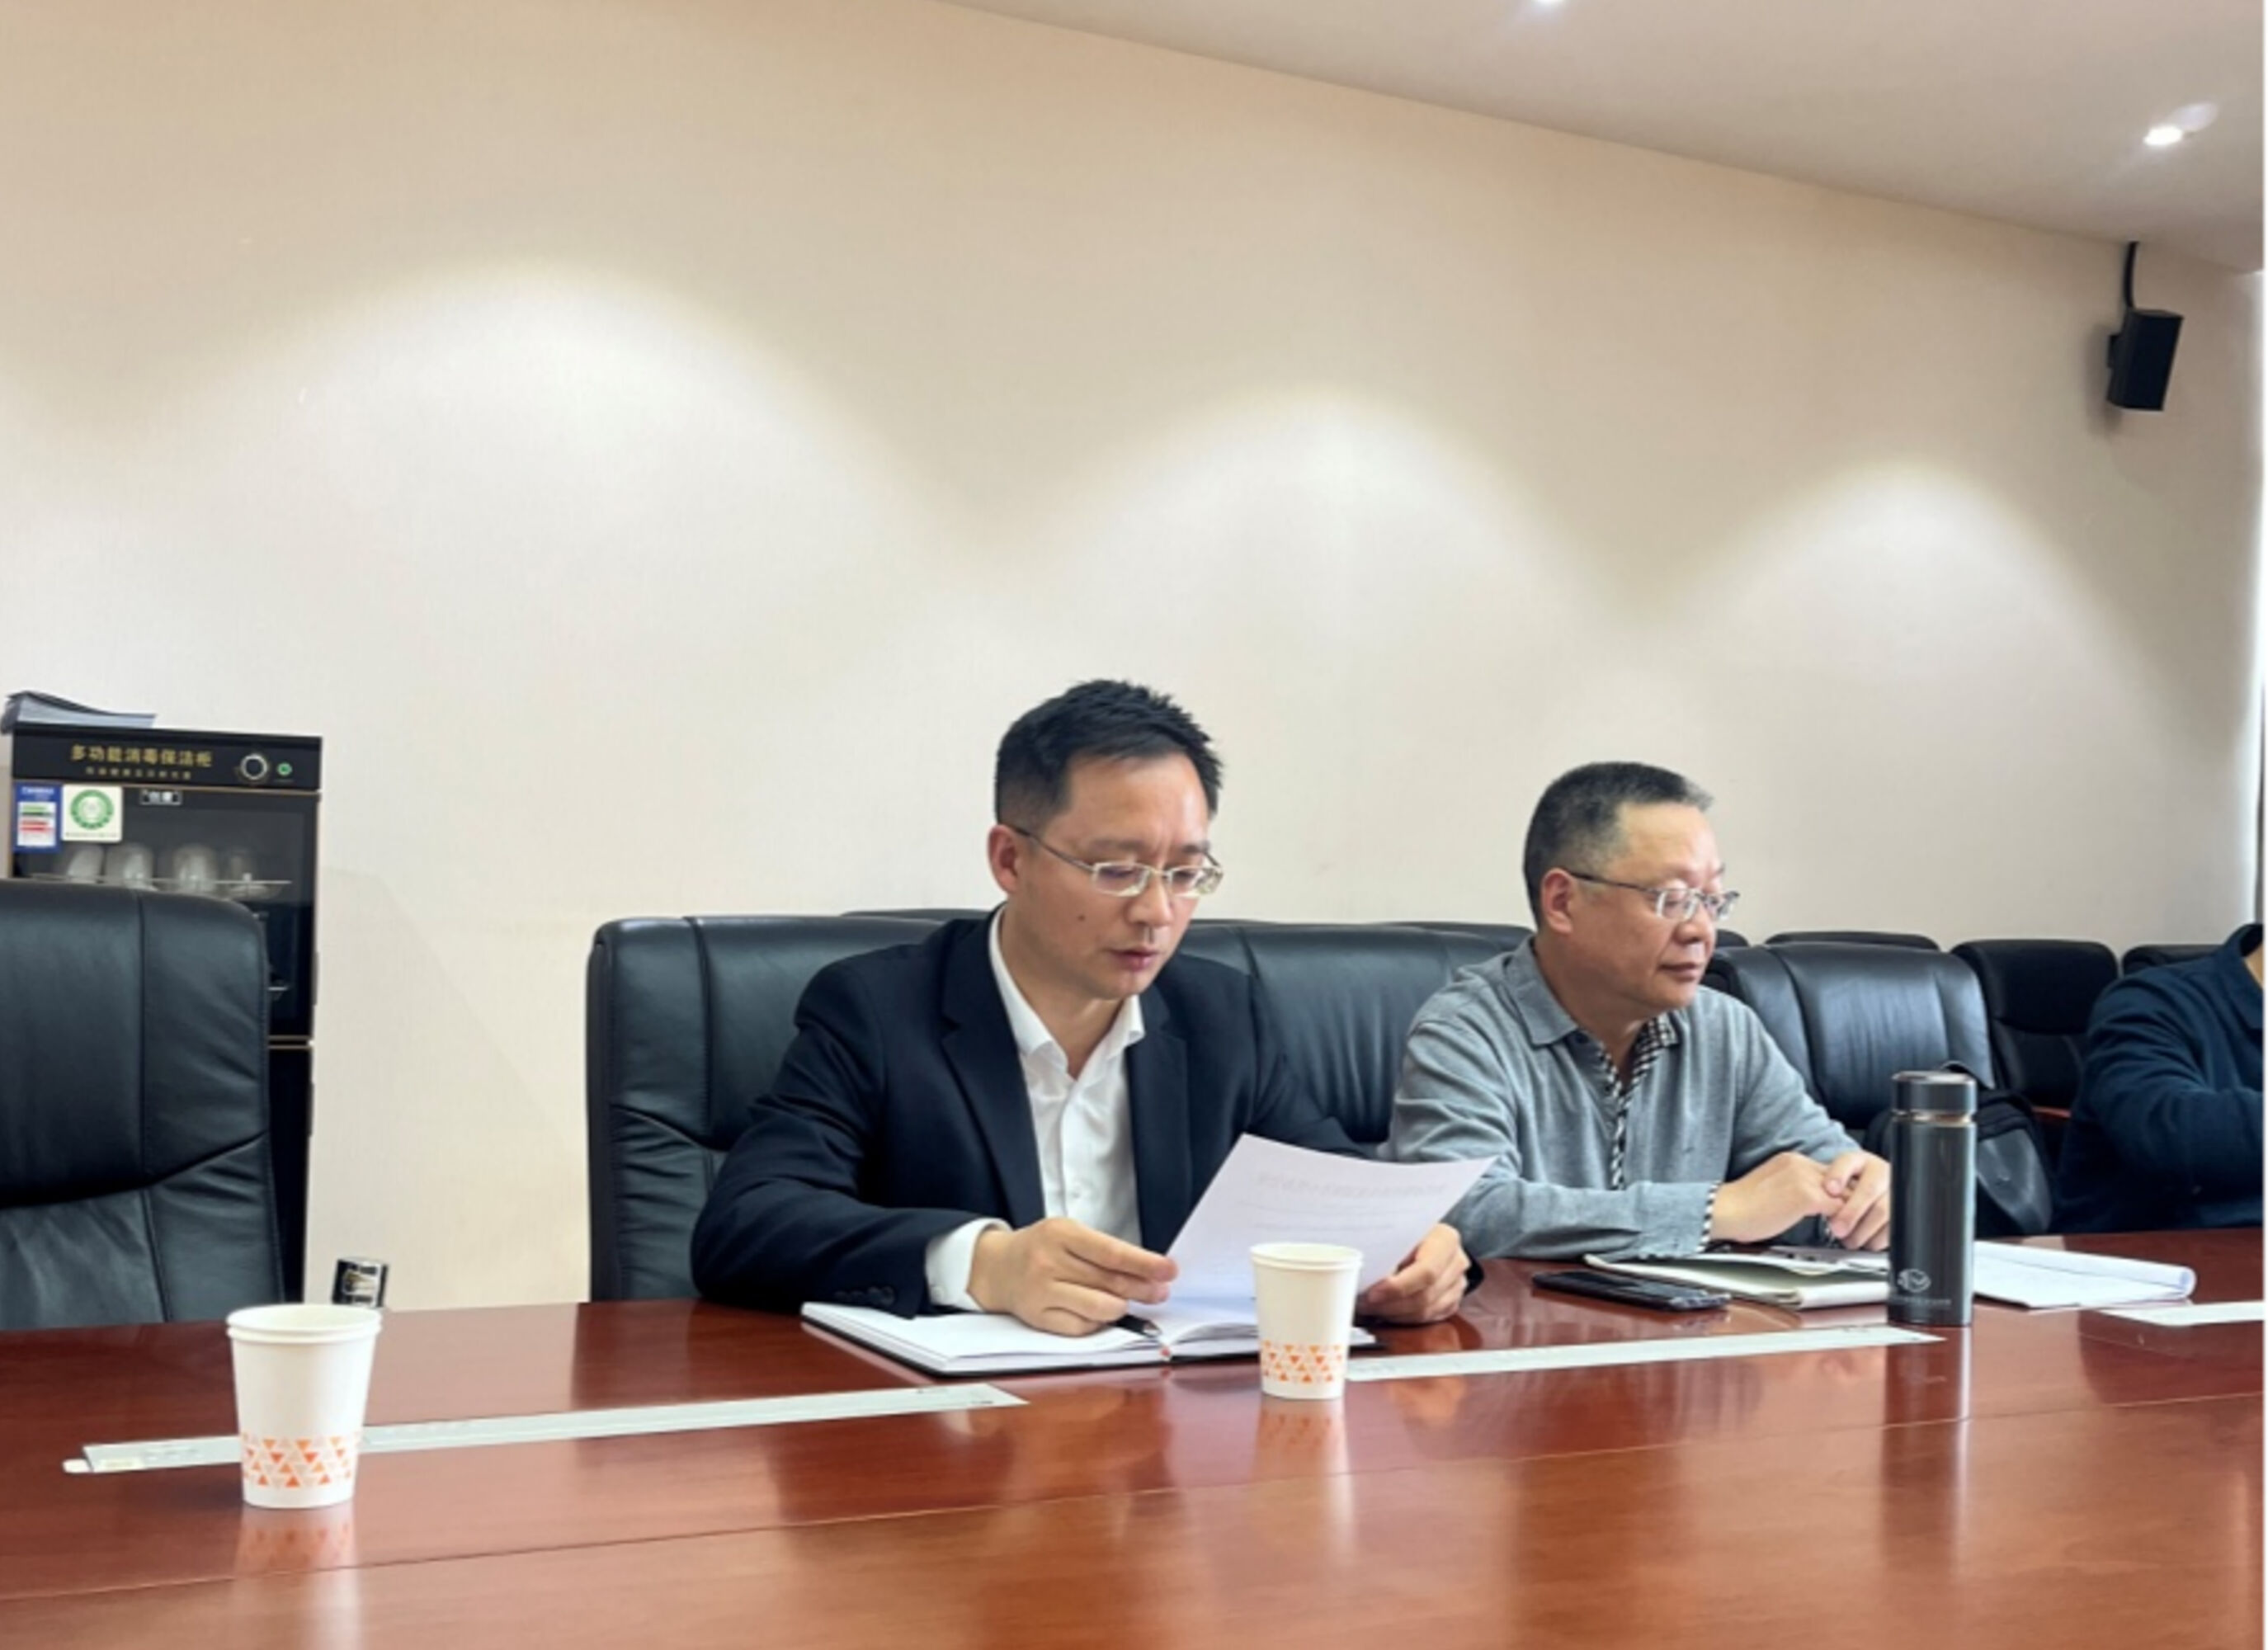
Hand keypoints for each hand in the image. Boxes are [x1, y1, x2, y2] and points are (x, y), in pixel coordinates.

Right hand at [967, 1217, 1176, 1336]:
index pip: (1111, 1252)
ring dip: (1123, 1308)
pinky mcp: (1038, 1317)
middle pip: (1109, 1281)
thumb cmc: (1041, 1248)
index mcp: (1060, 1233)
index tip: (1169, 1269)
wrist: (996, 1267)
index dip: (1145, 1263)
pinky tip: (1104, 1313)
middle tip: (1161, 1291)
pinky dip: (1100, 1321)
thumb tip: (1147, 1271)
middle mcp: (1048, 1262)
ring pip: (1098, 1308)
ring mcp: (1042, 1292)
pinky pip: (1082, 1327)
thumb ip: (1103, 1250)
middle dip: (1143, 1288)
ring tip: (1131, 1303)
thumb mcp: (1069, 1234)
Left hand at [1357, 1223, 1469, 1323]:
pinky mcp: (1451, 1301)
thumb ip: (1388, 1250)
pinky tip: (1385, 1312)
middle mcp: (1456, 1262)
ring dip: (1394, 1314)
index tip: (1372, 1294)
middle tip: (1364, 1304)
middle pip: (1425, 1296)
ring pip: (1425, 1312)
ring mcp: (1457, 1284)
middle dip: (1390, 1304)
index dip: (1398, 1287)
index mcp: (1446, 1239)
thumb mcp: (1397, 1232)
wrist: (1423, 1235)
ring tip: (1370, 1308)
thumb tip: (1369, 1274)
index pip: (1426, 1272)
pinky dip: (1403, 1319)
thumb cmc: (1406, 1232)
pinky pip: (1428, 1319)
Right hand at [1709, 1152, 1850, 1244]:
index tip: (1838, 1207)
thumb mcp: (1774, 1186)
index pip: (1830, 1172)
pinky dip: (1840, 1221)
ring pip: (1843, 1193)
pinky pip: (1837, 1207)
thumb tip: (1817, 1200)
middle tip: (1847, 1219)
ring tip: (1844, 1227)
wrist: (1726, 1211)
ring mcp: (1803, 1178)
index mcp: (1791, 1159)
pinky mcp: (1805, 1195)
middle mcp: (1800, 1163)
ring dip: (1846, 1211)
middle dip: (1846, 1200)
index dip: (1836, 1192)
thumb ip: (1797, 1186)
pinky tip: (1834, 1230)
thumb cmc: (1744, 1207)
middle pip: (1841, 1180)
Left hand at [1820, 1150, 1890, 1249]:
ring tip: (1848, 1240)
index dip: (1838, 1176)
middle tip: (1837, 1228)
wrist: (1868, 1192)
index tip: (1830, 1190)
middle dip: (1851, 1212)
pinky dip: (1876, 1238)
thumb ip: (1825, 1187)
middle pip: (1868, 1190)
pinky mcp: (1902, 1212)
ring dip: (1863, 1230)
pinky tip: (1863, 1242)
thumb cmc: (1846, 1187)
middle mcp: (1879, 1173)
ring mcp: (1894, 1191)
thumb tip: (1814, 1199)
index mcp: (1859, 1161)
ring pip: (1883, 1211)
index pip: (1848, 1162)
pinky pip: (1893, 1227)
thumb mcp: (1834, 1181)